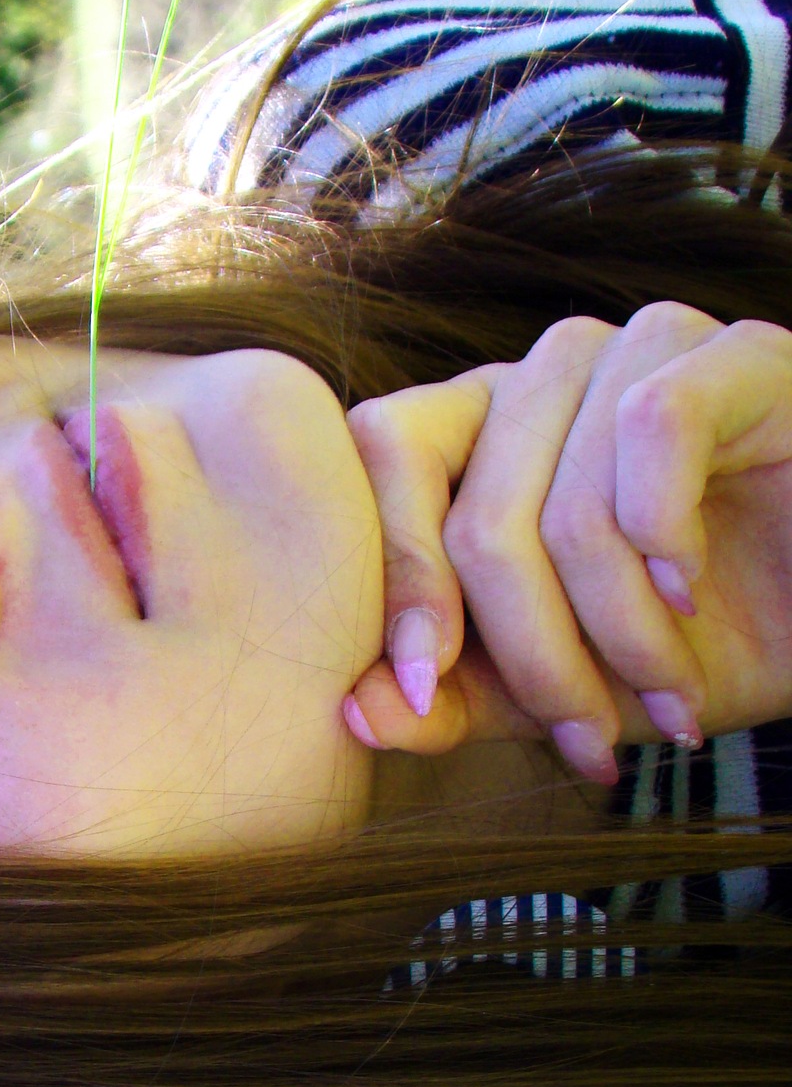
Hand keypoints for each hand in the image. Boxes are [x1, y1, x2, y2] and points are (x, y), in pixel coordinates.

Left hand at [344, 306, 791, 780]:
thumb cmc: (685, 651)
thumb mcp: (549, 694)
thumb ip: (448, 699)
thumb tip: (352, 712)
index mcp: (474, 432)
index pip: (379, 460)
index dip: (395, 584)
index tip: (424, 691)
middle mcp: (542, 375)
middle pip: (475, 522)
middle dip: (534, 659)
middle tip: (587, 738)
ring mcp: (636, 349)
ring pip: (570, 509)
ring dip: (622, 636)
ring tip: (667, 700)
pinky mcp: (734, 354)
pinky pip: (655, 427)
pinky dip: (668, 537)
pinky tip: (694, 589)